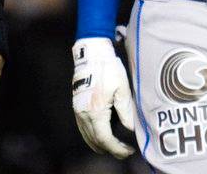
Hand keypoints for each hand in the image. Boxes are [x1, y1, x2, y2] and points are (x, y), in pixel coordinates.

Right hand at [72, 37, 134, 158]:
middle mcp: (84, 113)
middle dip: (110, 149)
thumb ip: (126, 111)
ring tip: (114, 148)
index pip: (105, 139)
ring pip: (87, 136)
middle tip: (124, 152)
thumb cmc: (108, 69)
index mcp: (96, 110)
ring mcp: (78, 110)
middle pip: (95, 141)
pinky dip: (91, 136)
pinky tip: (100, 136)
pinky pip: (82, 128)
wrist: (91, 54)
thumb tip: (130, 129)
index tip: (128, 151)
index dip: (117, 149)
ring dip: (100, 145)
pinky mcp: (76, 106)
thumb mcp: (122, 88)